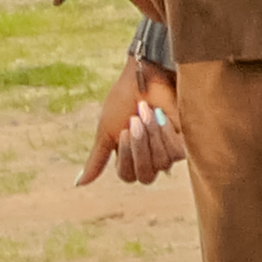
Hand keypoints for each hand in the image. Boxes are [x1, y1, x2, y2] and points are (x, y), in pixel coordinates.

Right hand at [81, 53, 181, 187]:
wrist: (144, 76)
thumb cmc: (124, 100)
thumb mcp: (106, 130)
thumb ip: (97, 159)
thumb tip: (78, 185)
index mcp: (129, 158)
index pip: (127, 176)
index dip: (126, 155)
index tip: (123, 129)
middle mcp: (150, 159)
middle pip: (146, 176)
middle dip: (139, 147)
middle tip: (134, 121)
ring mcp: (167, 152)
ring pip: (162, 164)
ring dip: (151, 135)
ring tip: (147, 111)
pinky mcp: (184, 143)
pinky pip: (176, 154)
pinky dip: (165, 133)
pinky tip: (162, 114)